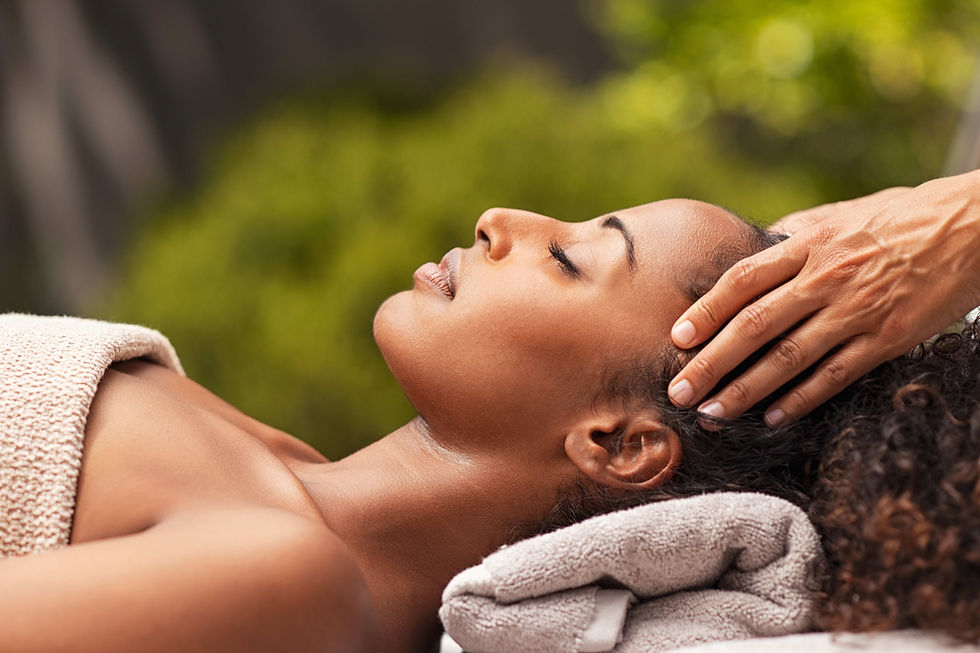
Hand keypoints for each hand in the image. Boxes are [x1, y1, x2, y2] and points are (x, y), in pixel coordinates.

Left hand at [667, 170, 979, 425]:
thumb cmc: (902, 217)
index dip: (706, 310)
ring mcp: (855, 311)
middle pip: (753, 326)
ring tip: (713, 413)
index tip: (678, 337)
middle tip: (680, 391)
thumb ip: (797, 230)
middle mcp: (824, 279)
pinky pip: (834, 376)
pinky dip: (800, 400)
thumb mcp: (843, 212)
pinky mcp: (887, 340)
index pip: (742, 281)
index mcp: (808, 245)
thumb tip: (759, 240)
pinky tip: (772, 418)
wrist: (972, 227)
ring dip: (745, 390)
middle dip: (711, 362)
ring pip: (788, 358)